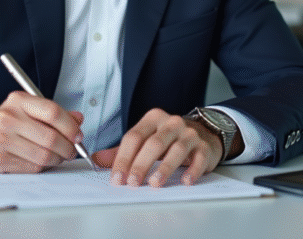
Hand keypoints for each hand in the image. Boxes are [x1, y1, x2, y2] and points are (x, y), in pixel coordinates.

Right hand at [0, 91, 83, 172]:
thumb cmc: (6, 122)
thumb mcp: (27, 109)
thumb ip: (53, 114)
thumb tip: (78, 120)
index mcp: (19, 101)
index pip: (52, 112)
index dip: (70, 127)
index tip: (78, 135)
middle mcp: (8, 118)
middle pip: (50, 137)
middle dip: (68, 148)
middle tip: (72, 151)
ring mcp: (2, 140)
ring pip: (43, 156)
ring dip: (57, 159)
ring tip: (59, 156)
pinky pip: (32, 168)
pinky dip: (43, 167)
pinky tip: (41, 161)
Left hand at [92, 108, 221, 186]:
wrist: (204, 133)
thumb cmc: (169, 139)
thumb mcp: (146, 139)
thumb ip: (123, 150)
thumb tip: (97, 160)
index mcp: (153, 118)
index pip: (134, 137)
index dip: (123, 158)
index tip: (117, 178)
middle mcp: (171, 123)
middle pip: (153, 143)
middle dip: (140, 164)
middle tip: (132, 183)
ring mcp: (189, 134)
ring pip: (176, 150)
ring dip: (165, 168)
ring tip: (155, 184)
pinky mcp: (204, 146)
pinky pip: (199, 158)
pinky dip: (192, 170)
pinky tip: (185, 181)